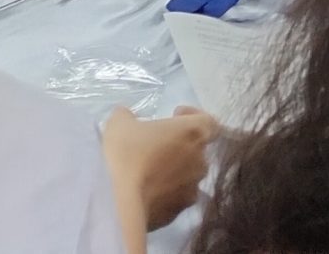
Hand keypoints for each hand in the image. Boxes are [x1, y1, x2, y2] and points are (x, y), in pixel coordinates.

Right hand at [102, 107, 218, 231]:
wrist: (121, 203)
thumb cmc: (126, 153)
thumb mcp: (119, 123)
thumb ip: (128, 116)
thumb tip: (128, 117)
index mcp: (193, 133)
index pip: (209, 120)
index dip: (194, 115)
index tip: (176, 115)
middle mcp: (200, 161)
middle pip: (198, 149)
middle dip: (180, 145)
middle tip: (157, 144)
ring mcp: (193, 189)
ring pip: (189, 175)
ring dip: (175, 170)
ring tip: (150, 170)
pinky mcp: (180, 212)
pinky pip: (177, 197)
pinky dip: (166, 192)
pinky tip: (146, 191)